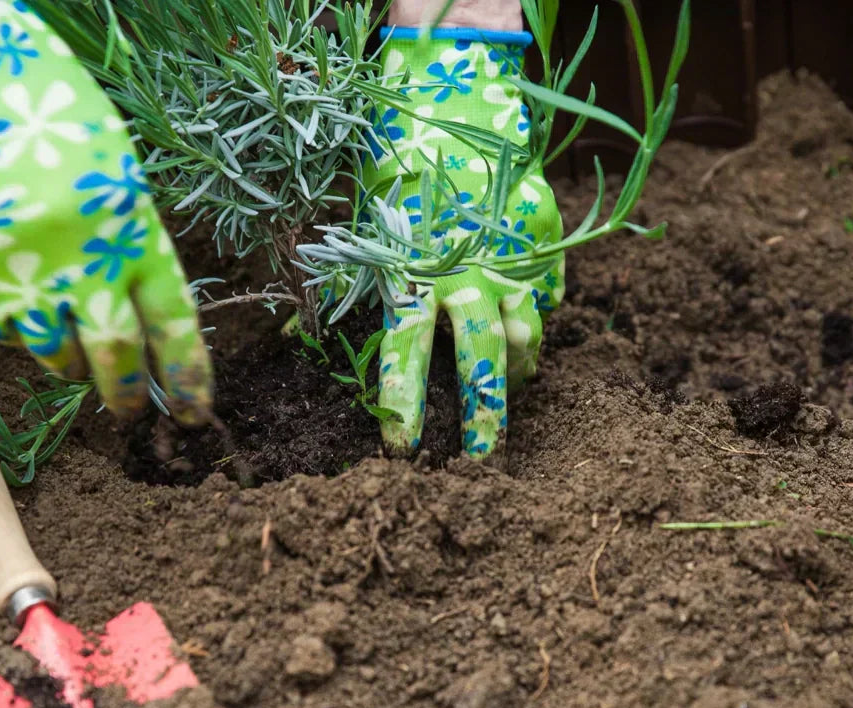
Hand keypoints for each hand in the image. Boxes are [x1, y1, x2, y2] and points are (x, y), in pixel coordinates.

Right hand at [0, 0, 212, 423]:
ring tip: (69, 348)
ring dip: (66, 362)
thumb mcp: (114, 171)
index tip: (195, 411)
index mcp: (131, 227)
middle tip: (130, 412)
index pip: (172, 320)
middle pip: (115, 354)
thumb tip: (138, 308)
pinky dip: (13, 326)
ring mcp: (19, 270)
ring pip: (52, 351)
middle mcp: (81, 257)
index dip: (187, 373)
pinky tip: (14, 294)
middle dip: (126, 393)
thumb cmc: (47, 112)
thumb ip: (129, 238)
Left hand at [364, 26, 563, 457]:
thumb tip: (309, 334)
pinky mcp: (540, 249)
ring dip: (515, 375)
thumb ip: (356, 277)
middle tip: (477, 463)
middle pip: (478, 363)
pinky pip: (542, 304)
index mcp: (414, 269)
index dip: (404, 402)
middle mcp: (466, 274)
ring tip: (510, 396)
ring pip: (521, 338)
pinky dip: (534, 328)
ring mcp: (509, 263)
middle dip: (481, 419)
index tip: (401, 446)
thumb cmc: (399, 161)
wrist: (460, 100)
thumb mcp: (366, 219)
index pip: (407, 351)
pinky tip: (526, 345)